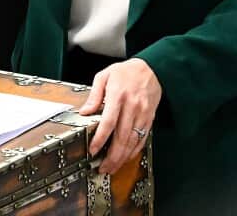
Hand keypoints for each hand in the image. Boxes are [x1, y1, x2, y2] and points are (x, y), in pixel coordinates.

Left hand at [78, 58, 161, 174]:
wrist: (152, 69)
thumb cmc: (126, 72)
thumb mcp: (104, 76)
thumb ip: (94, 95)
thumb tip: (84, 112)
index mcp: (118, 95)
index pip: (109, 122)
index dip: (101, 138)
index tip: (93, 149)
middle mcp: (132, 106)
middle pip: (122, 136)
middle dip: (112, 155)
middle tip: (103, 167)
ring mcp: (143, 114)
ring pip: (133, 141)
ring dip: (123, 157)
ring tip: (113, 167)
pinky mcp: (150, 119)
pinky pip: (143, 139)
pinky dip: (134, 151)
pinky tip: (126, 158)